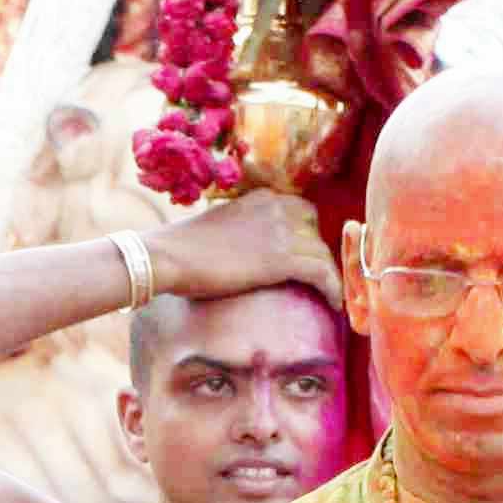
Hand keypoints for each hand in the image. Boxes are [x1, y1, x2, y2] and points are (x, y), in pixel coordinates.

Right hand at [149, 186, 334, 306]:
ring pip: (322, 252)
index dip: (305, 235)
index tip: (303, 257)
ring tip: (329, 296)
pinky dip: (332, 288)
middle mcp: (277, 207)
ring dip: (328, 274)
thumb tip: (244, 251)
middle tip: (314, 278)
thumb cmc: (181, 249)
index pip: (300, 211)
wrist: (168, 256)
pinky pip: (322, 272)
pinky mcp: (282, 259)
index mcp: (261, 198)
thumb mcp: (219, 226)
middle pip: (315, 230)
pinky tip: (334, 304)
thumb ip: (241, 229)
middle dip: (316, 253)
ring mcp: (281, 231)